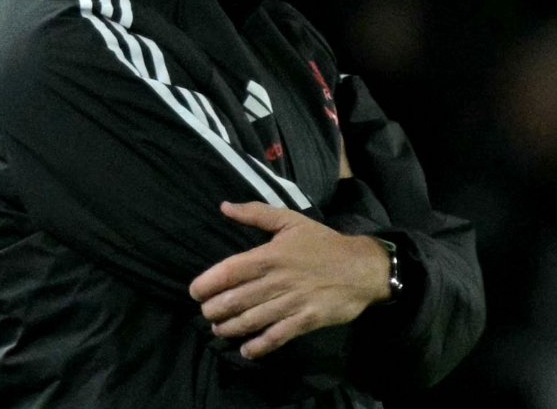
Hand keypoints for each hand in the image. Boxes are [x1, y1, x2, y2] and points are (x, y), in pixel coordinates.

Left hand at [188, 201, 389, 359]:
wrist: (362, 267)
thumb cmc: (322, 243)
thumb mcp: (290, 220)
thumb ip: (256, 214)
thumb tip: (224, 206)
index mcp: (270, 255)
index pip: (230, 270)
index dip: (208, 283)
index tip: (194, 292)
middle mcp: (277, 280)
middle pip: (236, 299)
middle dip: (214, 310)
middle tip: (205, 313)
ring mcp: (292, 302)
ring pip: (252, 320)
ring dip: (230, 328)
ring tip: (219, 329)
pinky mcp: (306, 321)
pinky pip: (277, 336)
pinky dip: (259, 345)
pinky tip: (246, 349)